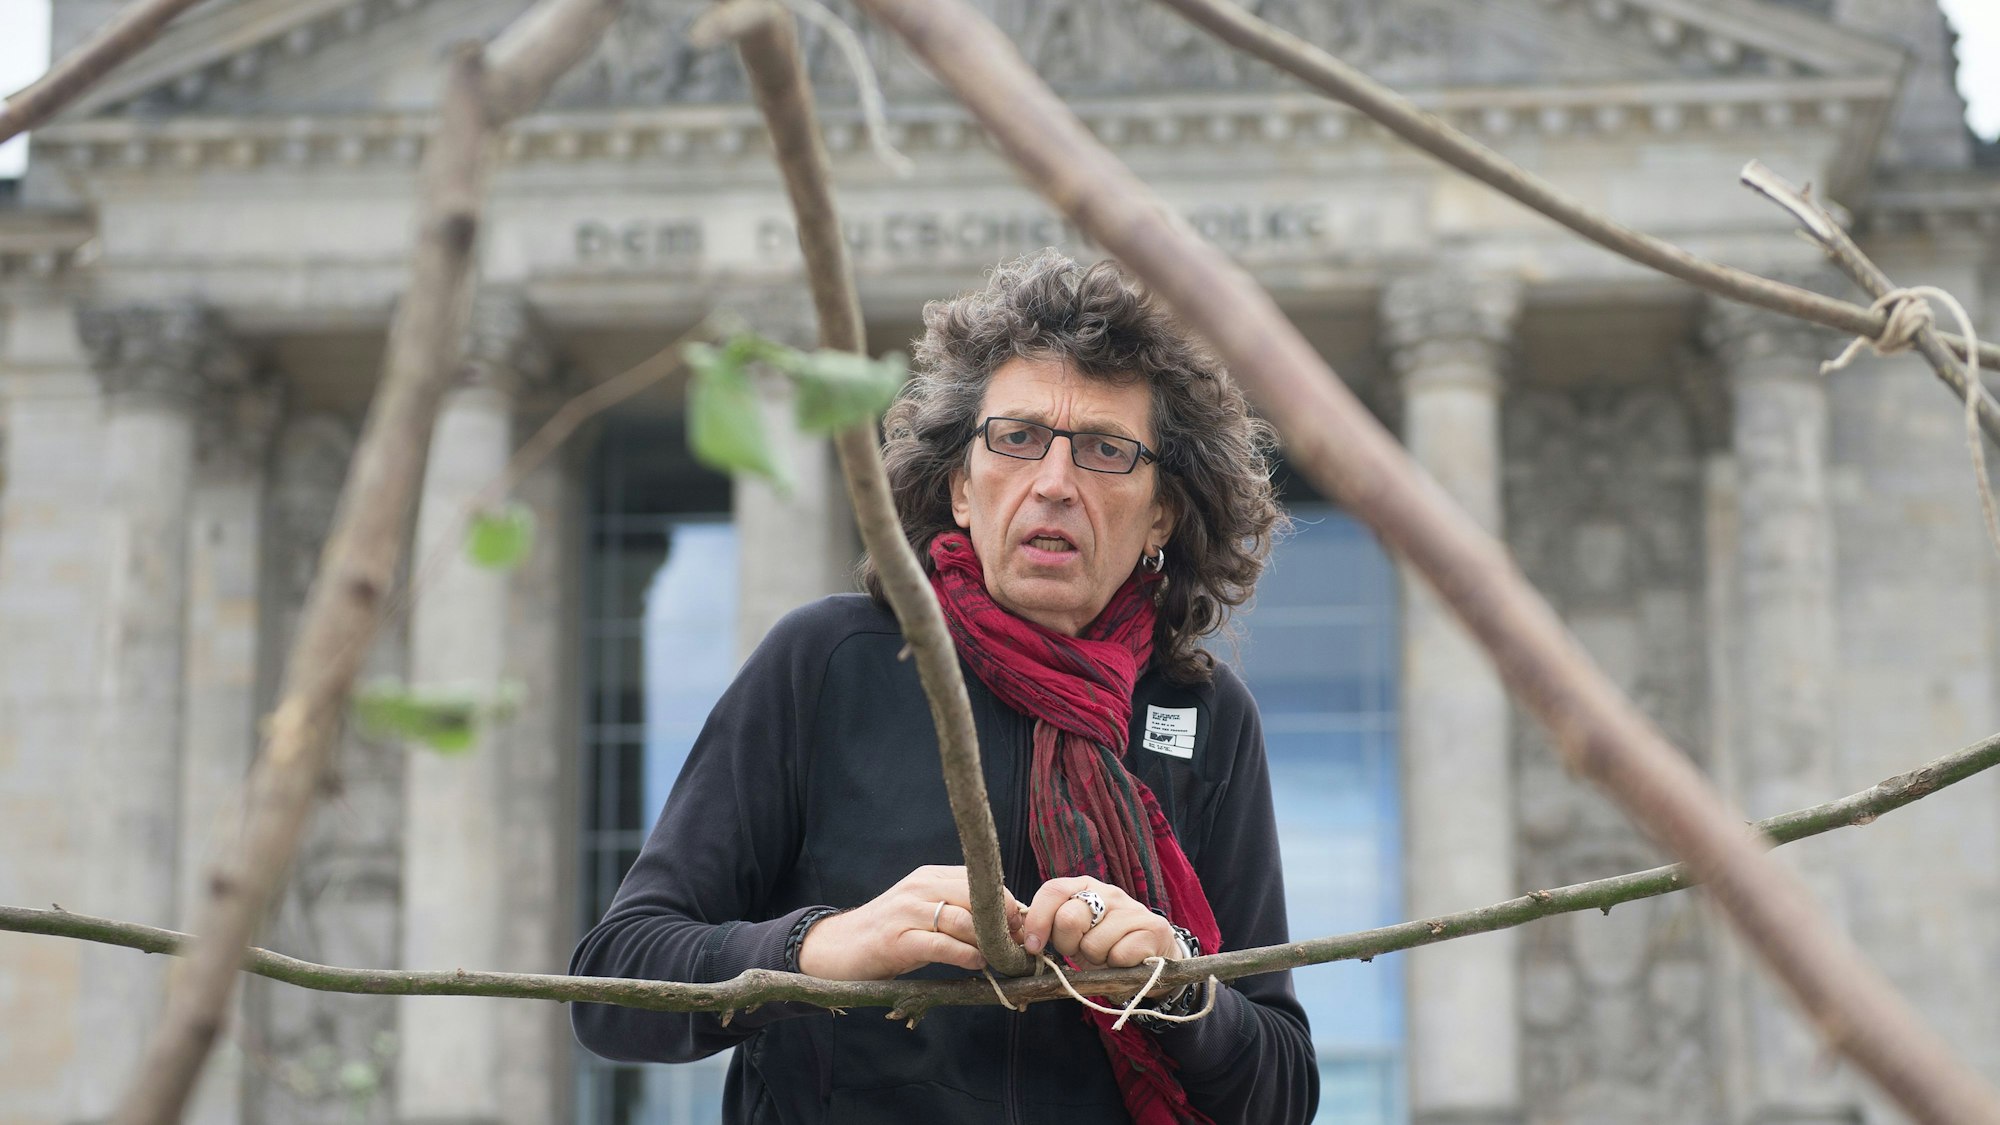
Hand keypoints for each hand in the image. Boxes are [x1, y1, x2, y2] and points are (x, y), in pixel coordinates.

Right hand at [798, 864, 1027, 980]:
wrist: (836, 948)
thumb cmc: (889, 935)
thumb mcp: (924, 914)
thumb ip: (958, 913)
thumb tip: (1006, 926)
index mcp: (929, 876)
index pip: (980, 880)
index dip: (1006, 903)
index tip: (1021, 926)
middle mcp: (919, 887)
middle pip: (976, 895)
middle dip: (1003, 920)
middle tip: (1017, 944)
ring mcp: (905, 912)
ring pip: (962, 918)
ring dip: (988, 940)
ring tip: (1000, 957)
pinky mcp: (895, 940)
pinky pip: (940, 943)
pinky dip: (964, 954)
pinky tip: (976, 963)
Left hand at [1020, 876, 1176, 971]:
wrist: (1152, 957)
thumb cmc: (1104, 944)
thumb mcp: (1075, 933)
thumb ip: (1051, 926)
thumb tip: (1021, 933)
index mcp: (1084, 887)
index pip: (1053, 890)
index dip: (1038, 920)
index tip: (1033, 947)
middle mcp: (1108, 892)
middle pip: (1069, 918)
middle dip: (1068, 945)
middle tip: (1082, 950)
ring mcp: (1132, 909)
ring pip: (1093, 944)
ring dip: (1096, 960)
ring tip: (1107, 955)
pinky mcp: (1152, 929)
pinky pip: (1118, 956)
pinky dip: (1116, 966)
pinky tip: (1125, 961)